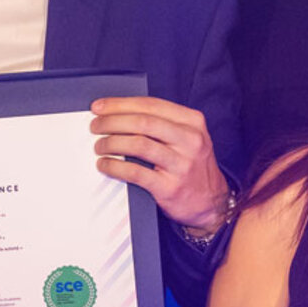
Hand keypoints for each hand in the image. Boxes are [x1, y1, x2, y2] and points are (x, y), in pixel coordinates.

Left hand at [90, 97, 228, 235]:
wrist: (212, 202)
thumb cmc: (192, 166)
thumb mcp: (188, 137)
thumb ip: (162, 123)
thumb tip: (118, 113)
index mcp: (192, 122)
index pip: (150, 105)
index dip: (120, 104)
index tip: (99, 106)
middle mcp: (190, 140)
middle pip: (142, 122)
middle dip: (112, 121)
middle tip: (95, 126)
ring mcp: (182, 165)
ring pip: (138, 145)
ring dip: (111, 143)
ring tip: (100, 146)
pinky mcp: (171, 188)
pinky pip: (136, 172)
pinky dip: (115, 167)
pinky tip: (105, 165)